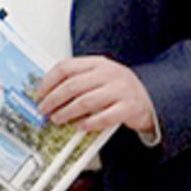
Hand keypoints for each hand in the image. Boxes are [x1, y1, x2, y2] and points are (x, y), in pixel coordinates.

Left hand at [36, 56, 156, 135]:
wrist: (151, 98)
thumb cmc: (119, 89)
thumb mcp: (100, 76)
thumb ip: (79, 79)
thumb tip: (48, 93)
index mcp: (98, 63)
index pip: (66, 67)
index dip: (48, 82)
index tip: (39, 94)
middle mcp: (108, 74)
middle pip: (72, 85)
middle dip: (53, 99)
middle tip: (44, 110)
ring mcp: (120, 90)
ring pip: (85, 102)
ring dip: (66, 113)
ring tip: (57, 119)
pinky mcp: (128, 108)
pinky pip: (104, 117)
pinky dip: (89, 123)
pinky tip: (80, 127)